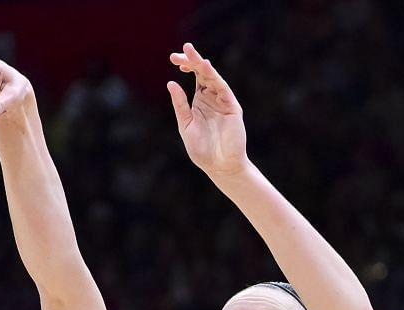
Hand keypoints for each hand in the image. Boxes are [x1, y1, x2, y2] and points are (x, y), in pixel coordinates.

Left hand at [167, 43, 247, 177]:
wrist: (219, 166)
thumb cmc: (202, 150)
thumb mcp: (185, 124)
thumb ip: (180, 105)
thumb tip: (171, 83)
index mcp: (200, 100)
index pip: (194, 76)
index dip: (186, 65)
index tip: (174, 59)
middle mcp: (212, 97)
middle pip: (203, 73)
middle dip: (193, 60)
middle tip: (182, 49)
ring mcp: (222, 101)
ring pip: (213, 77)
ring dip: (202, 64)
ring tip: (192, 52)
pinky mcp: (232, 107)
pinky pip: (222, 89)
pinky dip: (214, 77)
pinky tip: (205, 68)